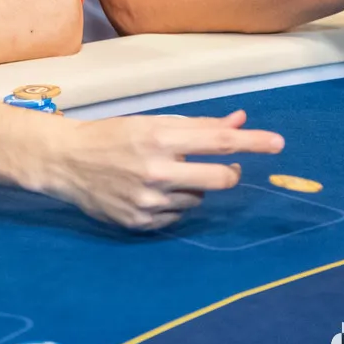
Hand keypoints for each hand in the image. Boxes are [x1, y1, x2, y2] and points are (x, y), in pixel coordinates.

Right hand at [32, 111, 284, 230]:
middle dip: (229, 173)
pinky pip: (176, 216)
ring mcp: (149, 200)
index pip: (218, 141)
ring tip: (163, 176)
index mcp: (159, 138)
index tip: (278, 144)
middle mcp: (156, 171)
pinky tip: (148, 192)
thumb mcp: (152, 123)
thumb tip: (239, 121)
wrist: (65, 162)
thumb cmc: (111, 135)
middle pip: (220, 179)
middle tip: (225, 168)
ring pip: (197, 199)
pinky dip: (171, 204)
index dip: (252, 142)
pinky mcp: (140, 222)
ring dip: (191, 188)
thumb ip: (197, 126)